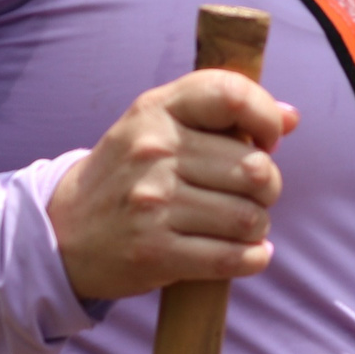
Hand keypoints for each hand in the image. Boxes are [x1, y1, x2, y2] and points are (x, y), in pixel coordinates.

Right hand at [46, 70, 296, 300]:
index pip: (231, 95)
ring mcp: (153, 204)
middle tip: (252, 194)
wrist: (62, 232)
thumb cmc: (126, 174)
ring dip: (258, 225)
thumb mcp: (159, 125)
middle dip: (269, 187)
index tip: (266, 140)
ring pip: (249, 217)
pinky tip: (248, 253)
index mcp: (156, 111)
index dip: (265, 117)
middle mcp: (154, 152)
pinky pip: (232, 258)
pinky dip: (252, 258)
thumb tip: (291, 118)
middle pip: (255, 169)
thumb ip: (222, 113)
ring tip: (243, 225)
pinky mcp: (154, 252)